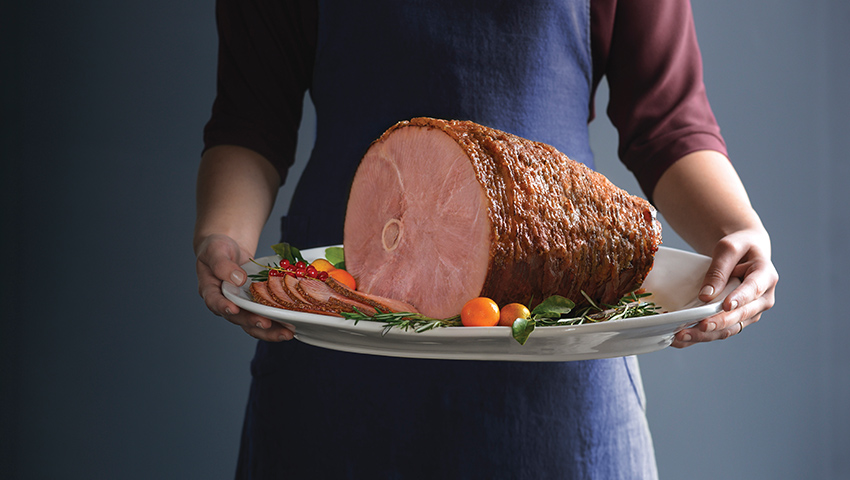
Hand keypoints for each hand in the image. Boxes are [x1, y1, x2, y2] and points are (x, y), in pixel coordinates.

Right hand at [195, 233, 294, 341]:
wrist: (230, 246)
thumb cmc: (218, 248)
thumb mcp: (216, 250)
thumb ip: (222, 264)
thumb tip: (238, 279)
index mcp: (210, 290)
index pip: (214, 301)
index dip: (223, 307)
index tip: (233, 309)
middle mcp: (225, 303)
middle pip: (238, 318)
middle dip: (253, 323)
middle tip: (266, 324)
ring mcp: (241, 305)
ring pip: (253, 323)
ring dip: (269, 331)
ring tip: (286, 333)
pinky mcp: (255, 304)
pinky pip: (265, 315)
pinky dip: (277, 322)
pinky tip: (291, 325)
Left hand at [671, 228, 777, 347]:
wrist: (745, 253)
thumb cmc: (738, 247)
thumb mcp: (728, 248)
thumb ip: (719, 269)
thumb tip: (706, 296)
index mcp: (765, 276)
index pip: (753, 289)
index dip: (740, 299)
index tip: (726, 305)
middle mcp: (763, 299)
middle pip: (742, 314)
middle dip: (720, 322)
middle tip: (700, 326)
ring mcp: (751, 312)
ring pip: (730, 328)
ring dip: (707, 334)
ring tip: (683, 335)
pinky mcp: (737, 319)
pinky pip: (721, 331)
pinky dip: (702, 336)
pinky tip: (683, 339)